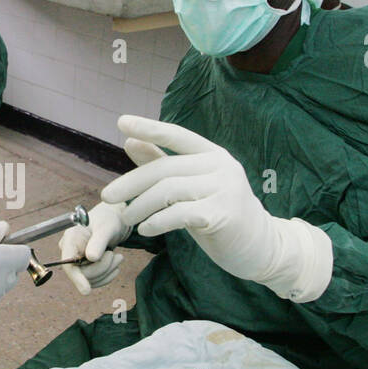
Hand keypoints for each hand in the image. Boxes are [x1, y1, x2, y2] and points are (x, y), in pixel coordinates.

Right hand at [59, 201, 128, 293]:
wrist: (112, 221)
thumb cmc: (108, 220)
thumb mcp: (106, 228)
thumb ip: (98, 242)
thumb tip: (91, 258)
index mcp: (70, 239)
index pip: (68, 263)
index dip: (76, 278)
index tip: (86, 291)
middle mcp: (70, 251)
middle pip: (81, 273)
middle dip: (102, 268)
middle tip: (117, 256)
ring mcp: (76, 261)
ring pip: (89, 279)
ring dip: (107, 271)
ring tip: (118, 257)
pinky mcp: (84, 267)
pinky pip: (94, 280)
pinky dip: (107, 275)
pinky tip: (115, 264)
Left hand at [102, 115, 331, 301]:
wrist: (261, 247)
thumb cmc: (220, 214)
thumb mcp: (192, 186)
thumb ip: (163, 163)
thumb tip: (129, 141)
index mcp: (213, 154)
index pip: (177, 135)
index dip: (150, 127)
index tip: (121, 121)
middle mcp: (221, 166)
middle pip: (166, 169)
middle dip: (132, 182)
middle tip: (107, 196)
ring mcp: (224, 189)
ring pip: (169, 191)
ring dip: (141, 206)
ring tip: (127, 218)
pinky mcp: (223, 214)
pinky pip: (180, 214)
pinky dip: (157, 222)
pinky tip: (145, 229)